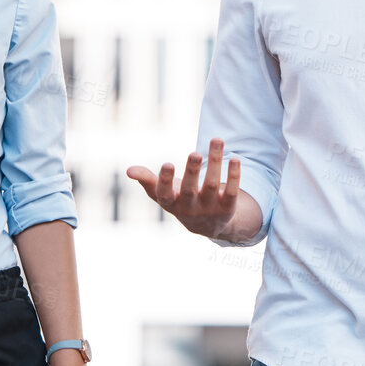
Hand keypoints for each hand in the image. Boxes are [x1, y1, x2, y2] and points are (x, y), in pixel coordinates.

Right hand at [128, 138, 242, 240]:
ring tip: (217, 140)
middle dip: (193, 171)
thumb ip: (147, 180)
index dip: (165, 180)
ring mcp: (209, 209)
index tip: (167, 163)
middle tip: (195, 153)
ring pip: (213, 185)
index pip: (165, 194)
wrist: (207, 225)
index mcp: (171, 203)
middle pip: (190, 190)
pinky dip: (234, 175)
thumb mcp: (162, 193)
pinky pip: (232, 191)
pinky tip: (235, 158)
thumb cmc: (179, 201)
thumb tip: (129, 171)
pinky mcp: (227, 207)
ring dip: (215, 163)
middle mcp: (190, 208)